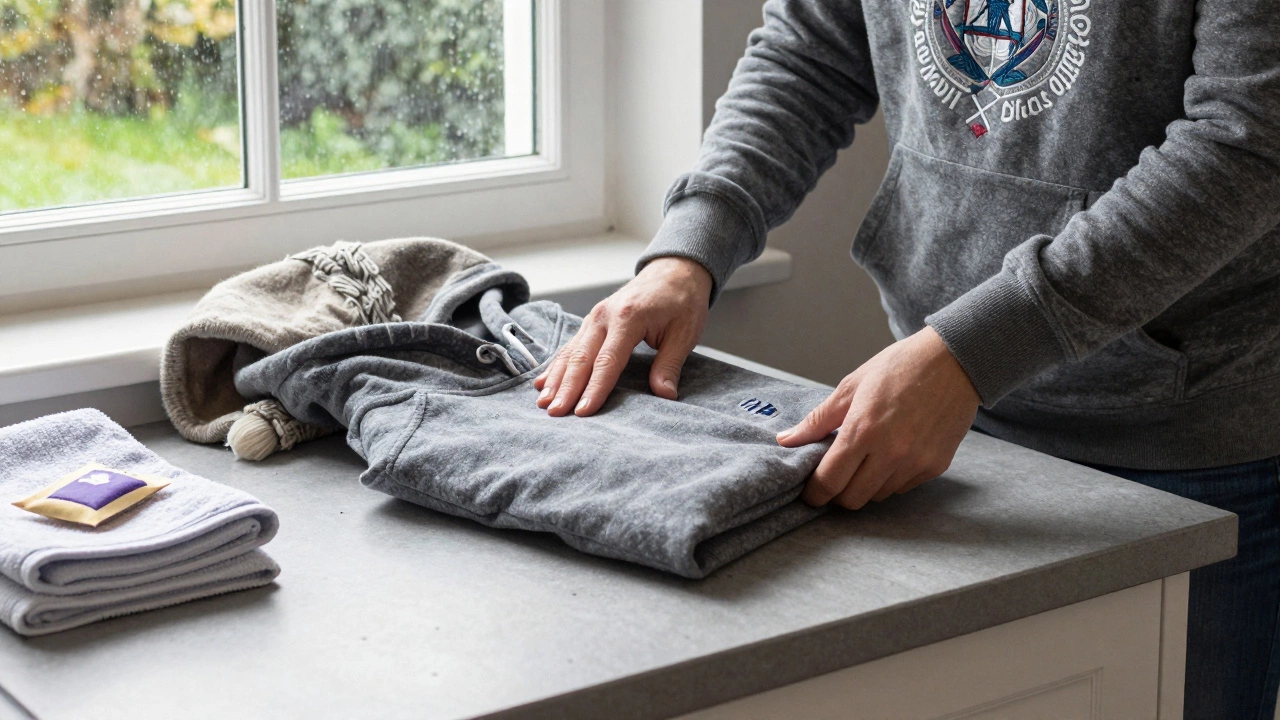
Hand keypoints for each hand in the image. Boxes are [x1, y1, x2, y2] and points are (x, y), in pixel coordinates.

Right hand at [534, 256, 712, 415]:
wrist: (675, 270)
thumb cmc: (683, 300)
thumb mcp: (684, 333)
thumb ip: (670, 364)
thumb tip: (665, 395)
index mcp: (628, 318)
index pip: (607, 361)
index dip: (594, 389)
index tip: (583, 412)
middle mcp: (604, 316)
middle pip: (581, 358)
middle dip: (566, 388)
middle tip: (554, 413)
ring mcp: (595, 317)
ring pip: (571, 352)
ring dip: (556, 379)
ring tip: (543, 403)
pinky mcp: (592, 321)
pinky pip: (571, 346)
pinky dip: (557, 365)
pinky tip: (543, 382)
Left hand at [778, 327, 979, 508]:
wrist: (955, 361)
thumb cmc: (900, 367)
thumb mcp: (852, 386)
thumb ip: (818, 420)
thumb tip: (786, 440)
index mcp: (863, 430)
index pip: (829, 481)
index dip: (814, 493)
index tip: (809, 492)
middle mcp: (890, 452)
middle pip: (852, 499)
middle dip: (837, 492)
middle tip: (835, 475)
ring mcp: (915, 462)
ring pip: (877, 496)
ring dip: (865, 485)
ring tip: (865, 459)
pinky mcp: (935, 466)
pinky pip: (902, 487)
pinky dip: (890, 478)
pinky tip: (891, 454)